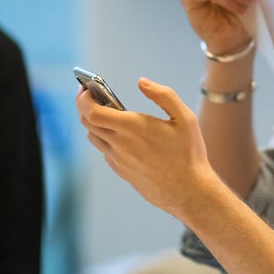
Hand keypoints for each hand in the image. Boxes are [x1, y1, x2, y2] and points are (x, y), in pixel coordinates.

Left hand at [76, 79, 222, 219]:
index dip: (84, 98)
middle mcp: (120, 144)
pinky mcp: (121, 172)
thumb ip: (163, 95)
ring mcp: (119, 160)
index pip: (92, 112)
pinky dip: (105, 138)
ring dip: (93, 122)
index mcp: (132, 128)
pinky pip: (105, 151)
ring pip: (94, 137)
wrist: (189, 192)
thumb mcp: (185, 118)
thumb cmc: (189, 154)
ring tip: (105, 111)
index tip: (87, 87)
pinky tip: (119, 133)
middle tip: (91, 94)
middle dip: (84, 105)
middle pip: (87, 122)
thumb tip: (142, 81)